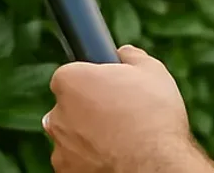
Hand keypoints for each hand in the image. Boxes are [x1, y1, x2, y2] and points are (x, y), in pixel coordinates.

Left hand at [44, 46, 213, 171]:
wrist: (156, 163)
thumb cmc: (153, 114)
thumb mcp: (151, 71)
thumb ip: (131, 56)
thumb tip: (123, 53)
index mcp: (70, 80)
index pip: (72, 75)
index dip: (93, 81)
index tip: (110, 89)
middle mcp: (57, 113)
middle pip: (69, 106)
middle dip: (88, 109)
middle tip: (118, 114)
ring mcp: (60, 146)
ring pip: (71, 136)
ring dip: (88, 136)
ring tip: (121, 139)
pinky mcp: (67, 172)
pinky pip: (76, 161)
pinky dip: (90, 160)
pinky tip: (115, 157)